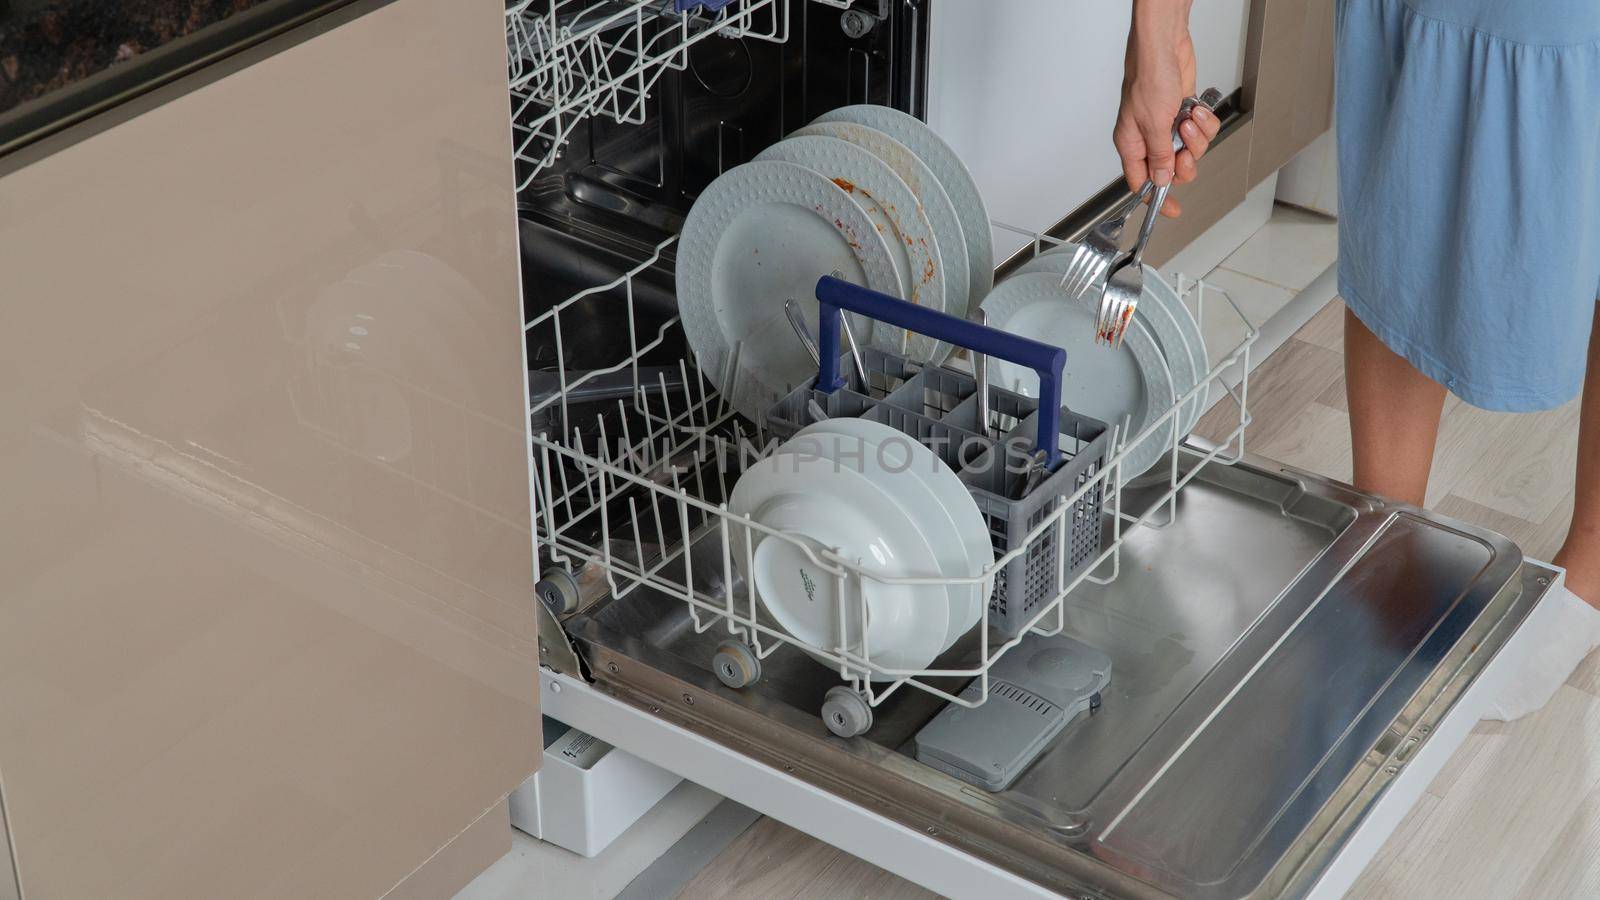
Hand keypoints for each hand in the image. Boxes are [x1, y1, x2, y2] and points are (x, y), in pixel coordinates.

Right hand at [1113, 4, 1220, 216]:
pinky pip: (1201, 132)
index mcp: (1132, 145)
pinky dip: (1203, 122)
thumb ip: (1159, 157)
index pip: (1142, 183)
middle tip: (1185, 148)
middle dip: (1185, 160)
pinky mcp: (1183, 114)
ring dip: (1196, 137)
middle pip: (1172, 169)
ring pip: (1190, 150)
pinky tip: (1195, 109)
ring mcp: (1167, 126)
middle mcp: (1149, 138)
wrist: (1164, 48)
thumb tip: (1161, 180)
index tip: (1172, 211)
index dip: (1156, 200)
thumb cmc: (1148, 78)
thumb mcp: (1153, 125)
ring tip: (1188, 119)